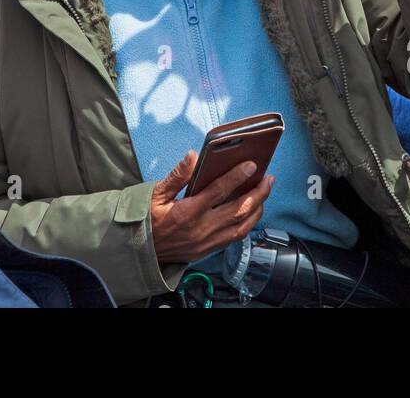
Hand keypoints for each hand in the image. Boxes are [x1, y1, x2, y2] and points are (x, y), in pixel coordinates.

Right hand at [149, 151, 273, 264]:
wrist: (141, 251)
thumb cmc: (148, 220)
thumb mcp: (156, 193)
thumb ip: (177, 175)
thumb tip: (193, 156)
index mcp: (187, 212)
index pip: (219, 191)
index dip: (237, 177)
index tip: (251, 165)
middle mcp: (201, 229)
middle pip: (239, 210)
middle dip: (258, 193)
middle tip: (268, 179)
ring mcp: (207, 242)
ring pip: (242, 226)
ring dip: (258, 209)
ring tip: (264, 193)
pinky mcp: (209, 250)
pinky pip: (235, 237)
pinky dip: (248, 223)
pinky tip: (252, 212)